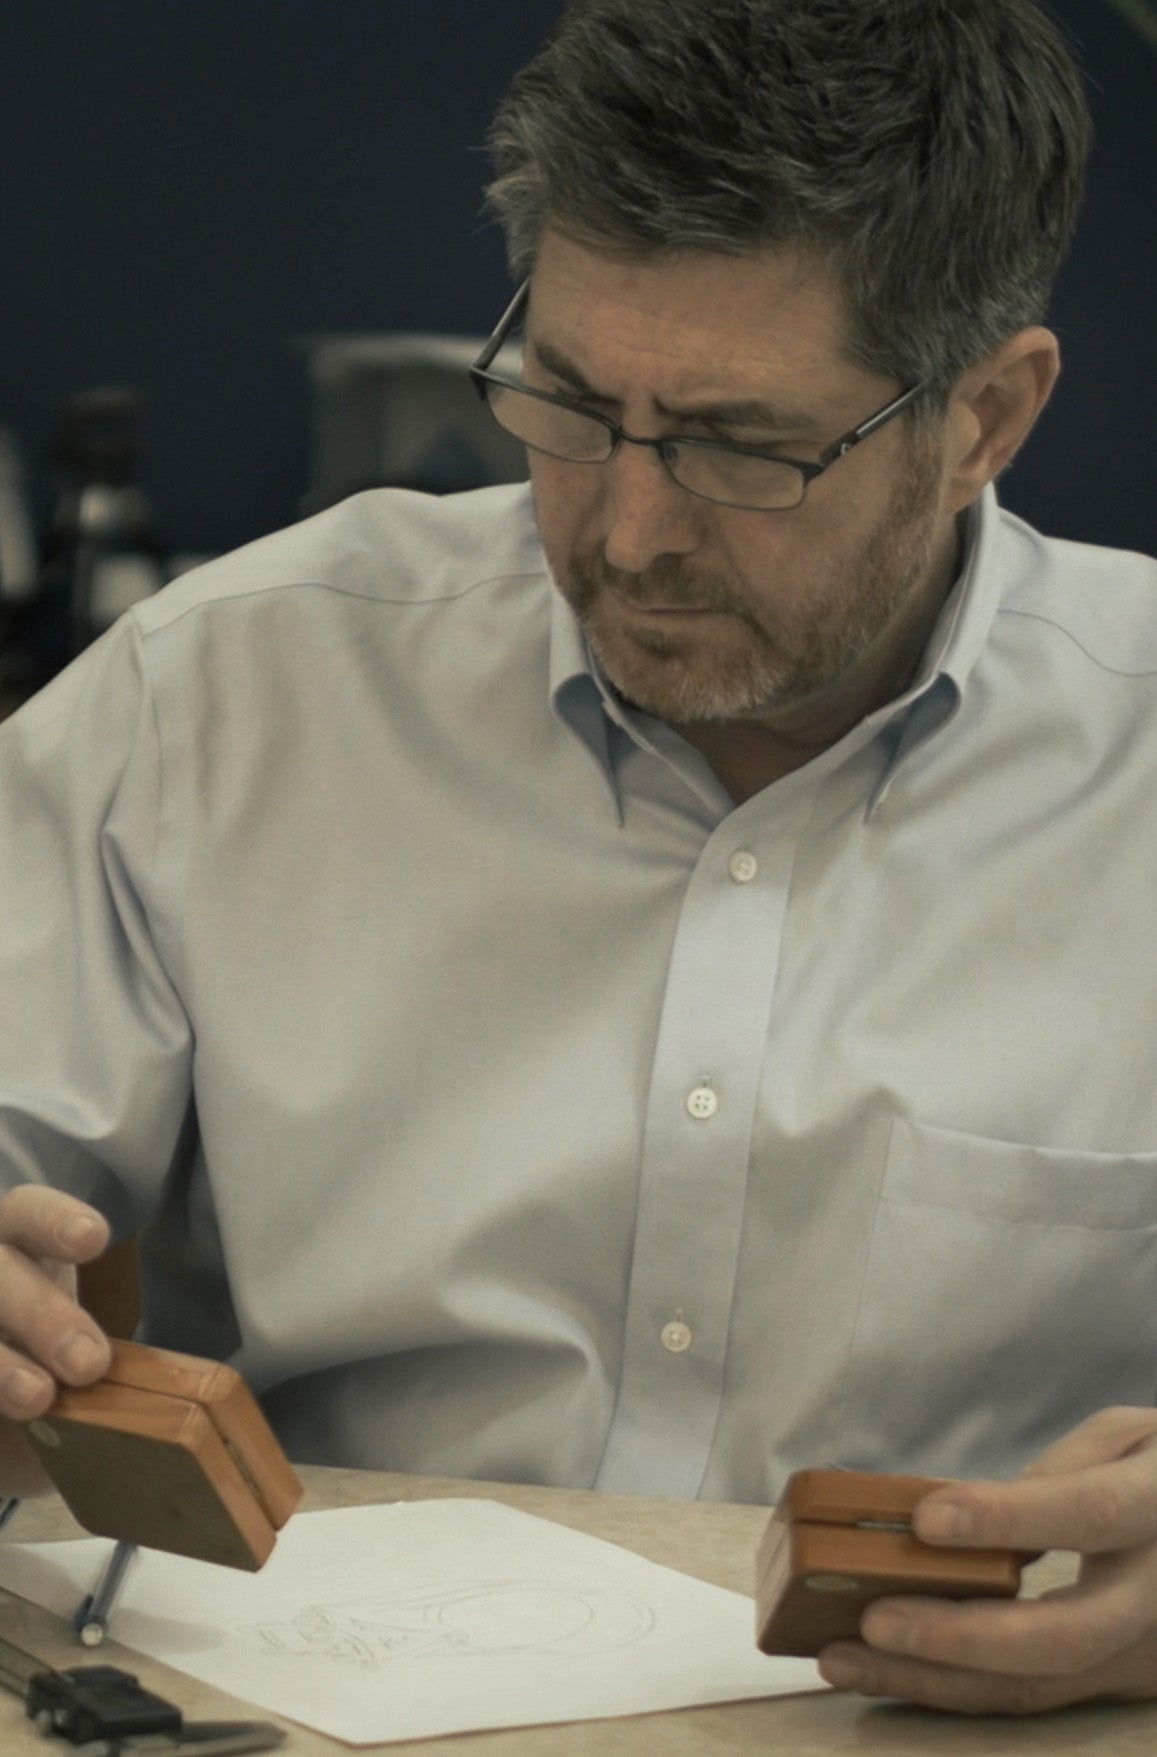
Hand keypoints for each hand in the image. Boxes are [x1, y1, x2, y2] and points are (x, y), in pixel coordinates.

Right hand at [0, 1184, 112, 1494]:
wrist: (6, 1392)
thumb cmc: (48, 1349)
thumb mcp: (76, 1334)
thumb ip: (103, 1345)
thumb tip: (183, 1388)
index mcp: (16, 1241)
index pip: (28, 1213)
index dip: (54, 1221)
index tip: (94, 1238)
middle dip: (41, 1314)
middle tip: (89, 1363)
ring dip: (1, 1364)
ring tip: (39, 1398)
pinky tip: (7, 1413)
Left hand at [817, 1407, 1156, 1712]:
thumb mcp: (1132, 1436)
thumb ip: (1064, 1466)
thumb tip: (976, 1508)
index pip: (1086, 1516)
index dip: (1006, 1519)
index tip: (926, 1518)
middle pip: (1061, 1639)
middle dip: (958, 1638)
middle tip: (871, 1621)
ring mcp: (1142, 1655)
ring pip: (1037, 1687)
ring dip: (934, 1680)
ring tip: (844, 1659)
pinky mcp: (1118, 1684)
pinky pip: (1030, 1694)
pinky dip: (954, 1686)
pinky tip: (886, 1671)